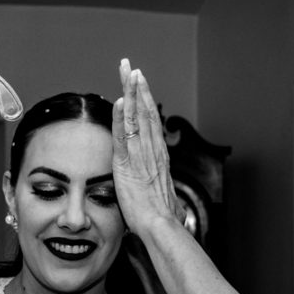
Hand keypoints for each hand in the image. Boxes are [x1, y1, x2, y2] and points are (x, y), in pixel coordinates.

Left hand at [111, 59, 182, 239]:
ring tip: (128, 71)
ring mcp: (141, 155)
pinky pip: (124, 135)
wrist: (161, 226)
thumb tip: (173, 206)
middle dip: (138, 87)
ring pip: (137, 117)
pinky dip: (122, 116)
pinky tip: (120, 99)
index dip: (145, 101)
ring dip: (132, 92)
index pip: (151, 122)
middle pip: (146, 111)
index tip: (140, 85)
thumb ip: (164, 195)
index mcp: (158, 157)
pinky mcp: (128, 163)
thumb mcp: (165, 201)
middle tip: (131, 67)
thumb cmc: (163, 219)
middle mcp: (153, 150)